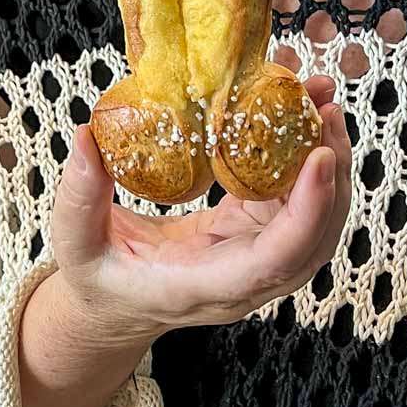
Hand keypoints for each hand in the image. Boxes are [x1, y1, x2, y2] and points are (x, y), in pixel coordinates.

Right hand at [50, 75, 351, 349]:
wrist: (112, 305)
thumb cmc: (97, 279)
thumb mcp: (73, 241)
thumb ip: (80, 194)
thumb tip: (87, 135)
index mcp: (204, 286)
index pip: (275, 260)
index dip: (307, 211)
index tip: (320, 157)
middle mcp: (244, 279)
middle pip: (314, 237)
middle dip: (332, 175)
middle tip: (326, 109)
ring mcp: (256, 258)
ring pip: (315, 219)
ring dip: (327, 161)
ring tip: (319, 101)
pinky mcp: (255, 233)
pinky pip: (293, 200)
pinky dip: (303, 158)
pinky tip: (295, 114)